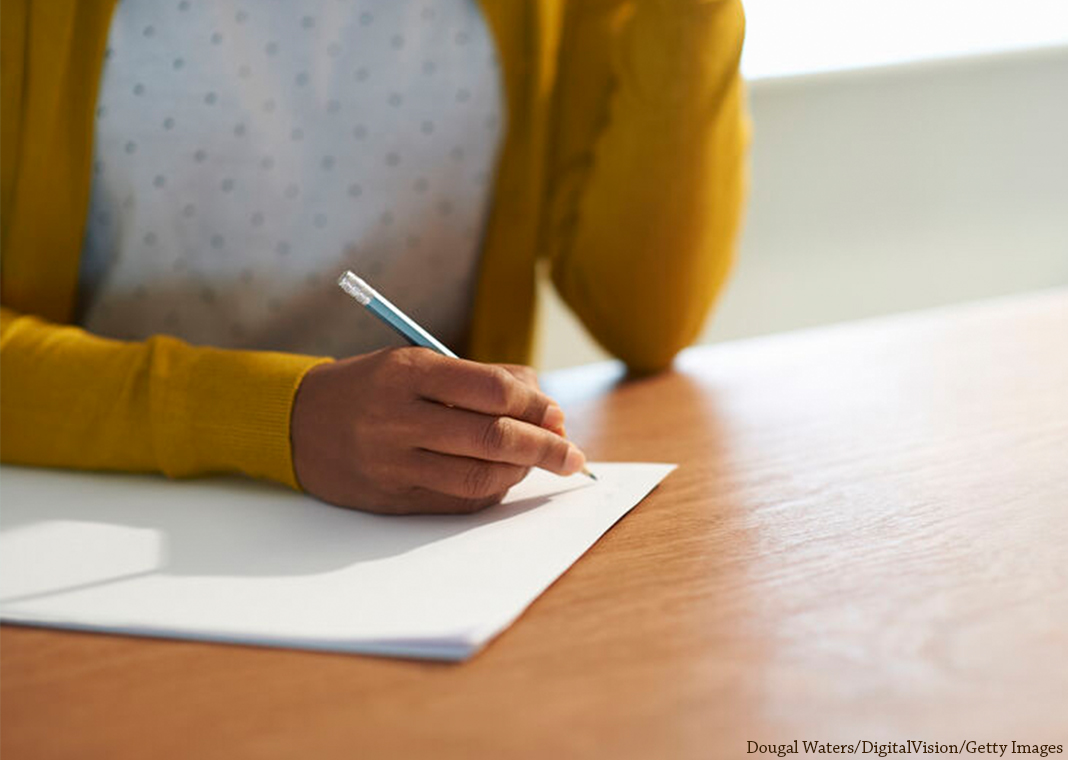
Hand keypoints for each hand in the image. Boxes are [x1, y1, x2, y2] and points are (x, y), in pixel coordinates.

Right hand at [290, 348, 584, 513]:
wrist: (294, 422)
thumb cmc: (369, 387)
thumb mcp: (414, 362)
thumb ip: (477, 378)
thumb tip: (542, 401)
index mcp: (408, 372)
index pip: (492, 389)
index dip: (536, 404)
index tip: (556, 413)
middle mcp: (399, 417)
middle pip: (492, 437)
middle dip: (544, 447)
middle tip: (573, 454)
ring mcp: (393, 462)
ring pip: (478, 475)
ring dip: (521, 473)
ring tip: (538, 465)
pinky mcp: (391, 497)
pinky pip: (457, 501)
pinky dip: (491, 492)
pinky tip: (504, 480)